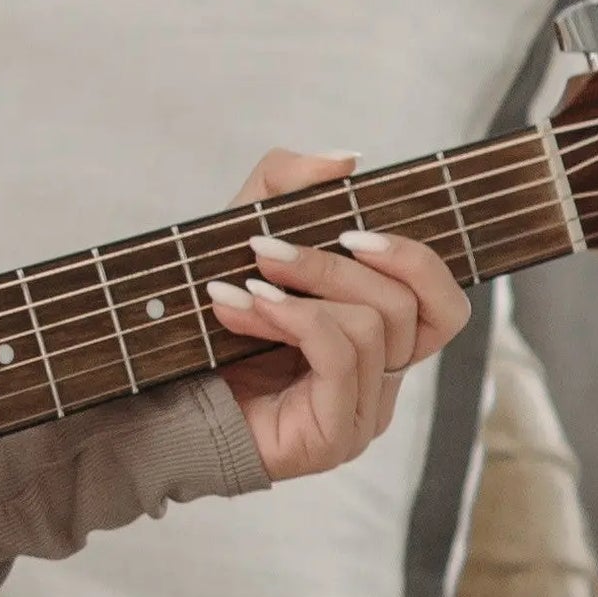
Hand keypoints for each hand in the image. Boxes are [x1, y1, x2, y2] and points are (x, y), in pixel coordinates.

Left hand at [206, 148, 472, 480]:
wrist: (153, 397)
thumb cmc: (209, 322)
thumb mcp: (240, 237)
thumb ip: (286, 188)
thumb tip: (346, 159)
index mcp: (378, 341)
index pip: (443, 305)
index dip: (414, 260)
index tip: (349, 230)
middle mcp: (382, 381)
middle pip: (408, 307)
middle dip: (333, 266)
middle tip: (263, 246)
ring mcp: (362, 413)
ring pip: (375, 328)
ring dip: (303, 292)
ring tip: (240, 284)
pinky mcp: (333, 437)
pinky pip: (341, 358)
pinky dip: (295, 319)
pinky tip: (246, 306)